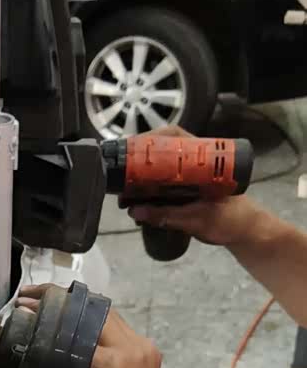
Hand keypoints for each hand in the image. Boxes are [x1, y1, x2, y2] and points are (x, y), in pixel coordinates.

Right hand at [17, 289, 166, 367]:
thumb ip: (56, 362)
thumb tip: (32, 335)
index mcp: (116, 355)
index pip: (81, 312)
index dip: (51, 301)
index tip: (26, 299)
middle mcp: (135, 347)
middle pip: (97, 310)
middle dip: (66, 303)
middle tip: (34, 303)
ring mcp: (145, 353)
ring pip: (109, 320)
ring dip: (81, 316)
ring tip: (53, 316)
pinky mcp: (148, 361)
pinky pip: (119, 335)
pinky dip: (96, 331)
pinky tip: (76, 337)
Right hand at [126, 124, 264, 248]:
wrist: (246, 231)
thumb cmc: (230, 220)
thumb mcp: (196, 219)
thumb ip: (166, 216)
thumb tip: (135, 211)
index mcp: (201, 160)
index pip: (174, 135)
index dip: (151, 138)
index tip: (132, 148)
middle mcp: (194, 164)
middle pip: (161, 150)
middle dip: (139, 160)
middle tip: (121, 172)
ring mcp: (189, 177)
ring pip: (160, 168)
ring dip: (141, 177)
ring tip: (124, 190)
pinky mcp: (186, 192)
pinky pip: (163, 185)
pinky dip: (148, 190)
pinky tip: (136, 200)